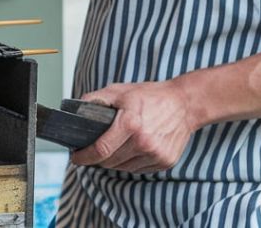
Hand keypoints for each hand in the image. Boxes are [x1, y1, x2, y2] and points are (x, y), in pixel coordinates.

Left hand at [69, 80, 198, 173]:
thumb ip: (96, 100)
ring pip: (123, 168)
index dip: (84, 156)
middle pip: (110, 162)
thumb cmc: (151, 96)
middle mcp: (144, 142)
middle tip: (90, 151)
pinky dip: (129, 163)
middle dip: (96, 159)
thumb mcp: (119, 91)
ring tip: (110, 149)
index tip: (76, 157)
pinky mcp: (165, 161)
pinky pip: (138, 169)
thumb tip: (76, 110)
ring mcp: (156, 154)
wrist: (184, 104)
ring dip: (112, 162)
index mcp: (130, 124)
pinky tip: (129, 150)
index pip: (100, 149)